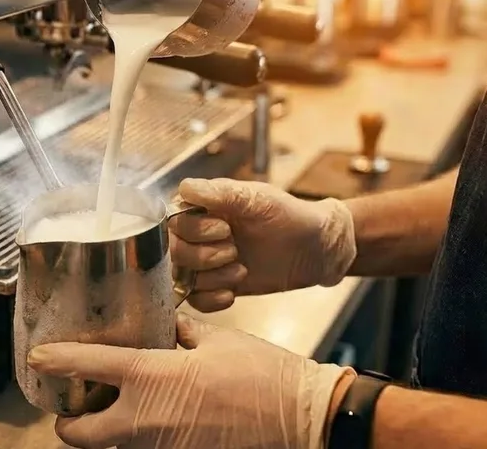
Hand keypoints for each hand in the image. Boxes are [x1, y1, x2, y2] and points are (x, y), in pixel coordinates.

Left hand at [28, 313, 353, 448]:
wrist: (301, 419)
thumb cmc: (263, 375)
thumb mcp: (216, 340)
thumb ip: (180, 332)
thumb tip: (166, 327)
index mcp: (152, 377)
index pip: (88, 367)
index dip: (56, 361)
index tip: (39, 358)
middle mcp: (145, 420)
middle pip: (78, 435)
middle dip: (68, 421)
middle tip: (74, 404)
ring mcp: (160, 448)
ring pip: (112, 446)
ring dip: (106, 429)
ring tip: (117, 406)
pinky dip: (140, 436)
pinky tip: (158, 417)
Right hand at [170, 178, 355, 310]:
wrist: (314, 249)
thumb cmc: (289, 216)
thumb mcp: (258, 199)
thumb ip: (221, 193)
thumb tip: (186, 188)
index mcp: (202, 207)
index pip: (172, 221)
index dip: (194, 230)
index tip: (225, 228)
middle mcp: (197, 233)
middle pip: (173, 251)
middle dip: (204, 256)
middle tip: (234, 250)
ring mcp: (204, 261)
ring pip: (182, 277)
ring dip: (212, 278)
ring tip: (241, 269)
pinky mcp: (214, 285)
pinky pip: (195, 299)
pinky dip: (212, 299)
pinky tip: (233, 292)